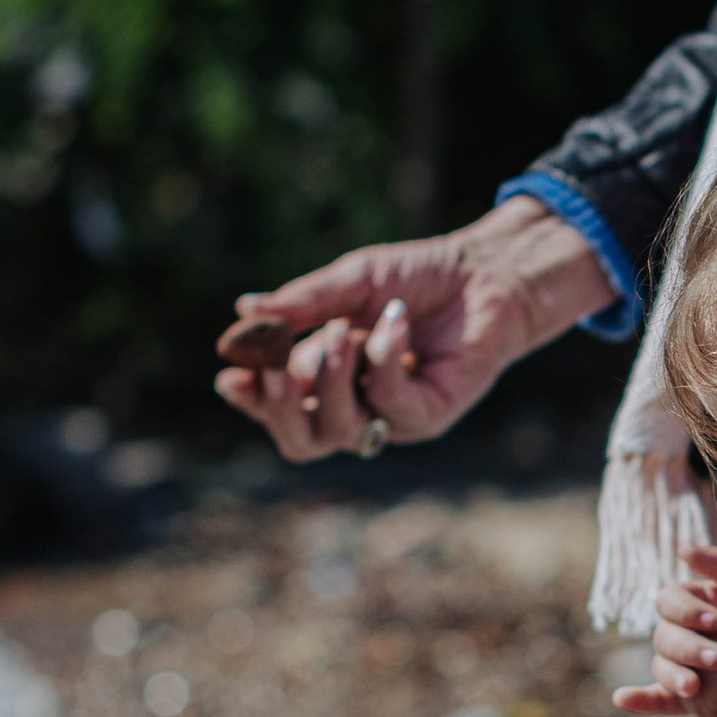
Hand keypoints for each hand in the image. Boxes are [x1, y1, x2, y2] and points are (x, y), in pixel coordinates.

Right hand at [214, 202, 613, 461]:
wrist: (485, 274)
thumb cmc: (416, 278)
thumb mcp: (351, 282)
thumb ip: (302, 303)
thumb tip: (245, 311)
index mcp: (326, 378)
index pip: (279, 407)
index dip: (253, 399)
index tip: (232, 376)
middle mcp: (355, 406)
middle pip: (301, 442)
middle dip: (281, 409)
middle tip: (279, 370)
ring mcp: (392, 417)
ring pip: (340, 430)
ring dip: (329, 383)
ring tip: (340, 333)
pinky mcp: (429, 417)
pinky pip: (390, 404)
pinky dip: (383, 360)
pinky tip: (394, 321)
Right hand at [613, 549, 716, 716]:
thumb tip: (681, 549)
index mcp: (705, 603)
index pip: (672, 600)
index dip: (686, 609)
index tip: (714, 620)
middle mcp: (693, 632)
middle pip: (664, 634)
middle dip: (687, 645)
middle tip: (716, 658)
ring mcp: (692, 666)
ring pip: (663, 665)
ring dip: (672, 673)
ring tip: (694, 687)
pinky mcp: (695, 700)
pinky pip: (662, 699)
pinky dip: (642, 698)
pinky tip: (623, 698)